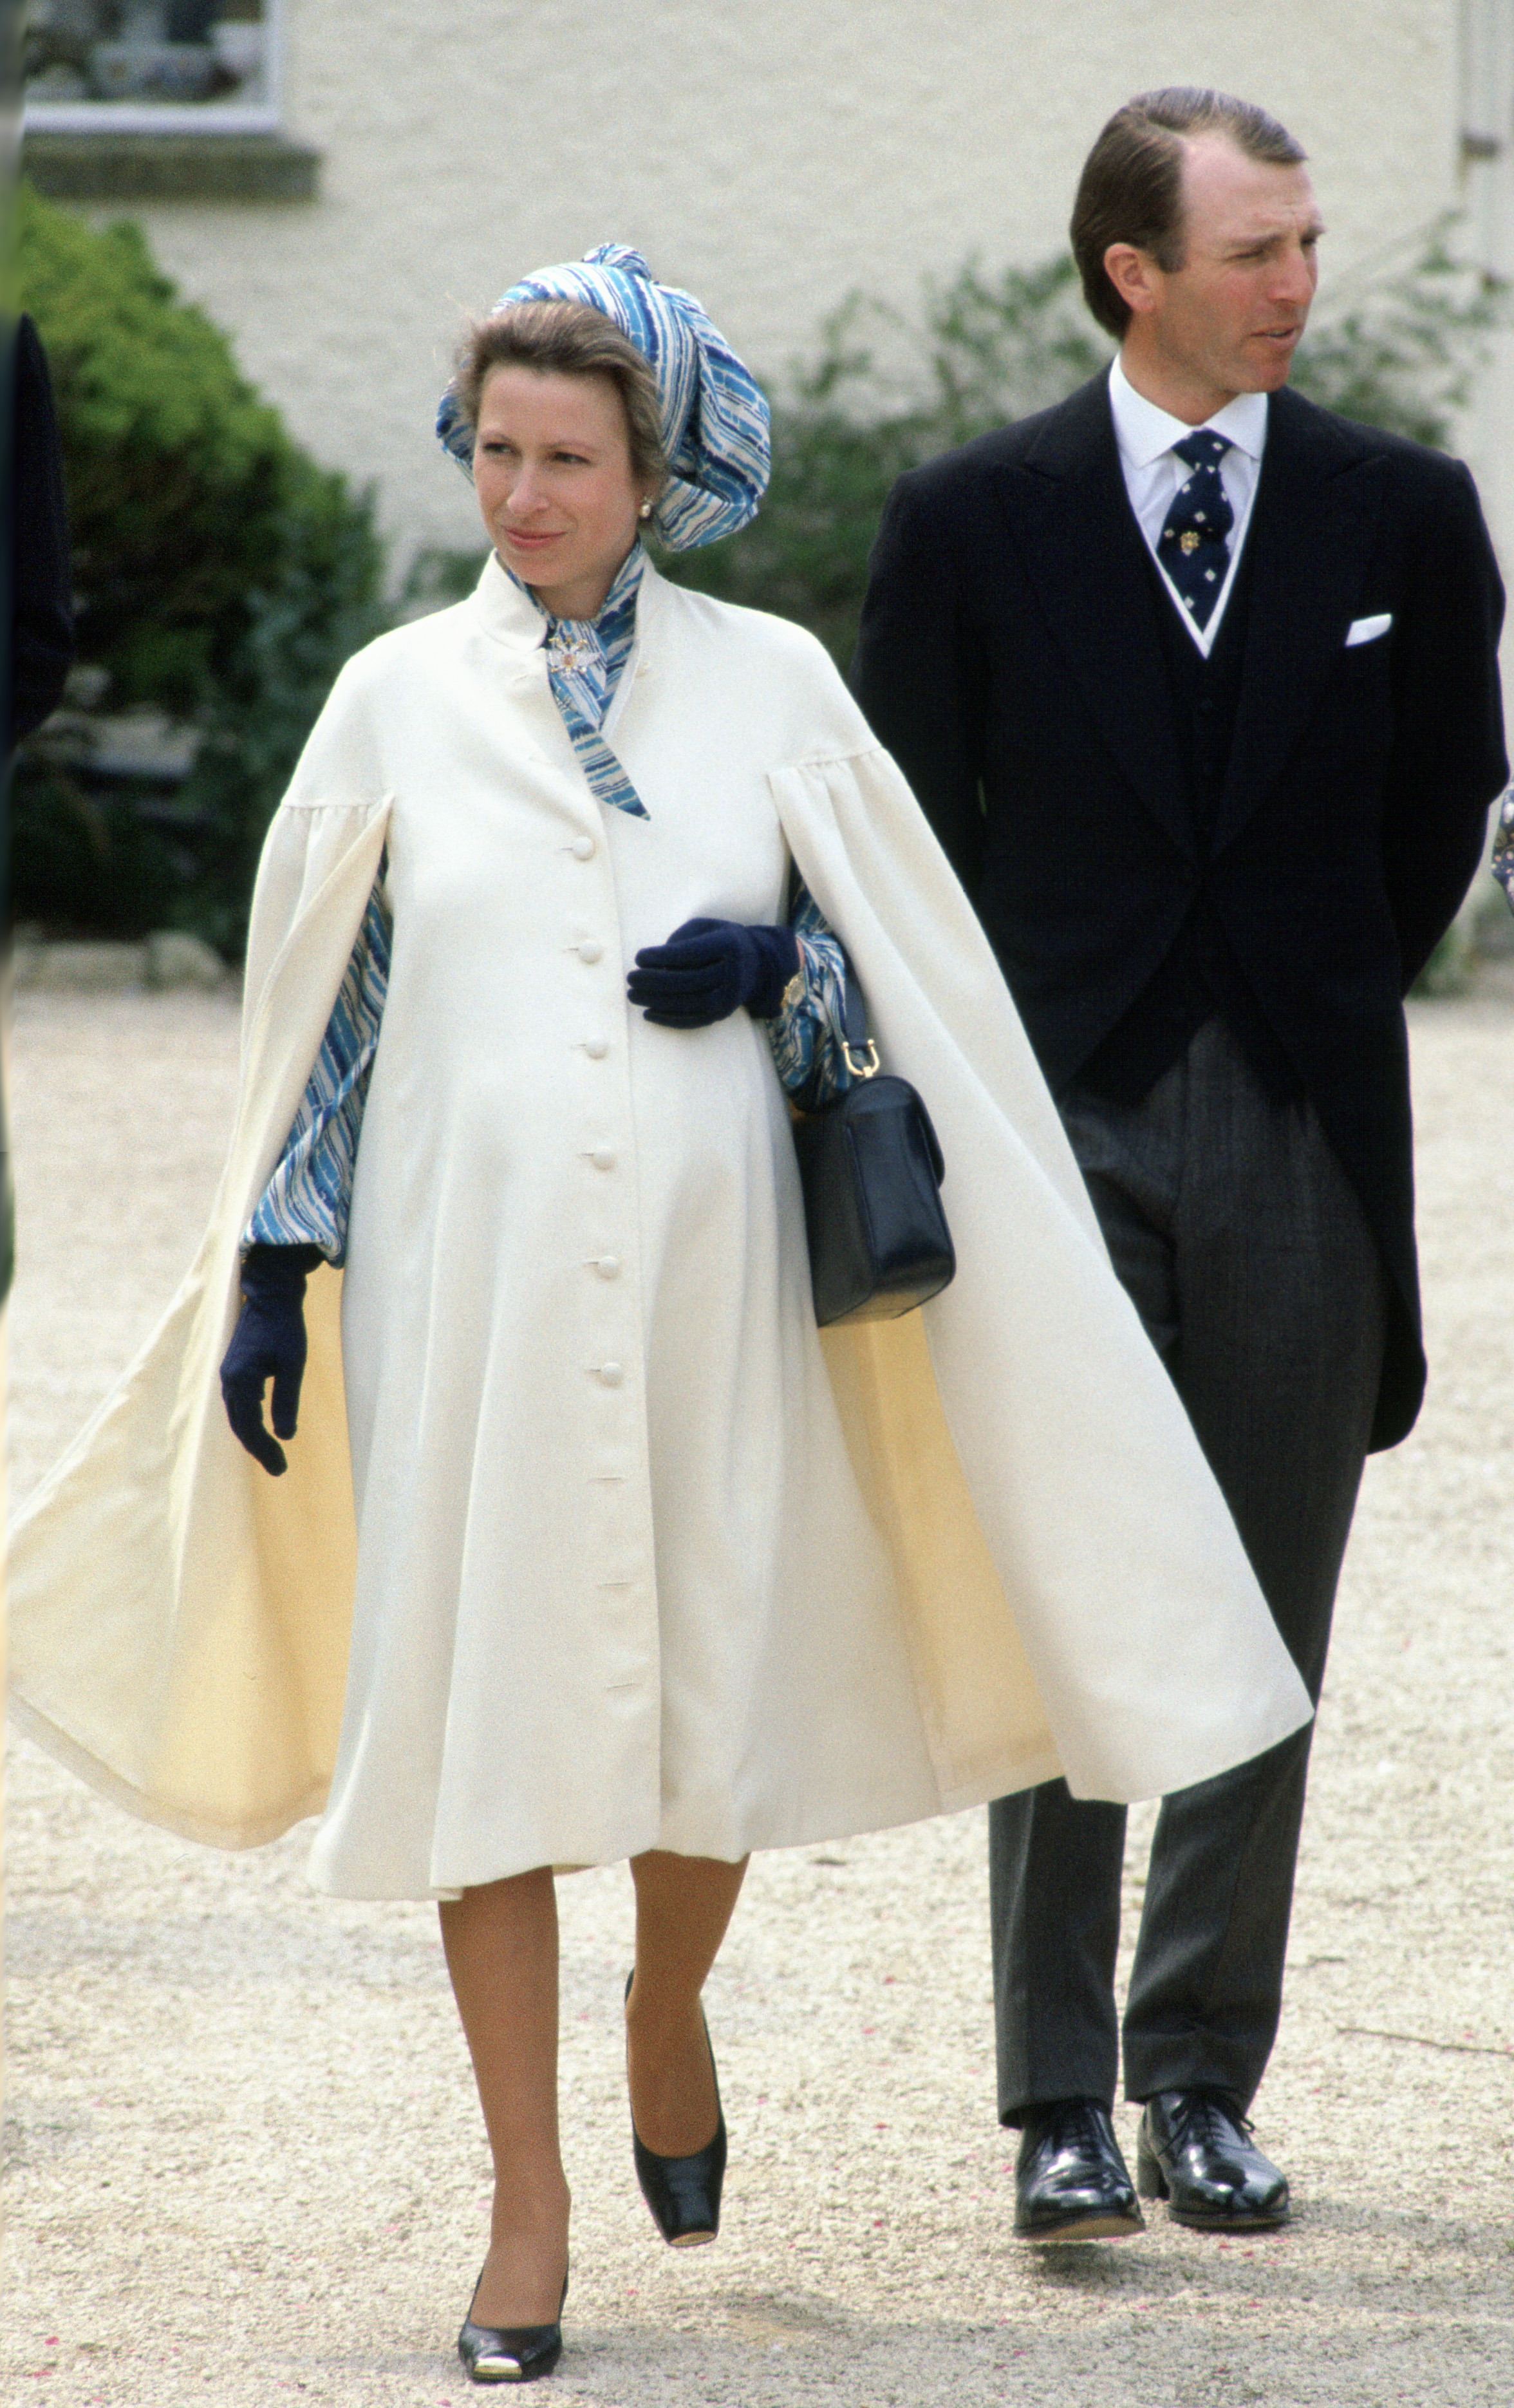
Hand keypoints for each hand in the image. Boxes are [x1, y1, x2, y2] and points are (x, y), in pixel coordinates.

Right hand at [219, 1244, 323, 1475]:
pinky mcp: (234, 1368)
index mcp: (240, 1381)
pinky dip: (249, 1419)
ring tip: (270, 1453)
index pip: (250, 1427)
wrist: (271, 1296)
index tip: (281, 1469)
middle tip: (278, 1469)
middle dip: (258, 1449)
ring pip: (237, 1415)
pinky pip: (238, 1402)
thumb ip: (287, 1400)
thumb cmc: (285, 1327)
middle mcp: (229, 1380)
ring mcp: (229, 1374)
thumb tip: (286, 1436)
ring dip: (252, 1435)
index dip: (264, 1451)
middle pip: (240, 1425)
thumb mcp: (293, 1364)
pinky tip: (261, 1425)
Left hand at [627, 918, 799, 1026]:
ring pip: (688, 1003)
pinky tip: (648, 1013)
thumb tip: (654, 963)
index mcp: (729, 945)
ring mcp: (729, 997)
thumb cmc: (721, 941)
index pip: (690, 954)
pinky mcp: (723, 1014)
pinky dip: (668, 1019)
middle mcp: (733, 973)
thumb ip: (680, 940)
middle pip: (687, 980)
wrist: (758, 966)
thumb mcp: (705, 928)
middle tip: (631, 979)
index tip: (639, 958)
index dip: (661, 957)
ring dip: (656, 1001)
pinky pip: (693, 1020)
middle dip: (654, 981)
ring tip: (633, 995)